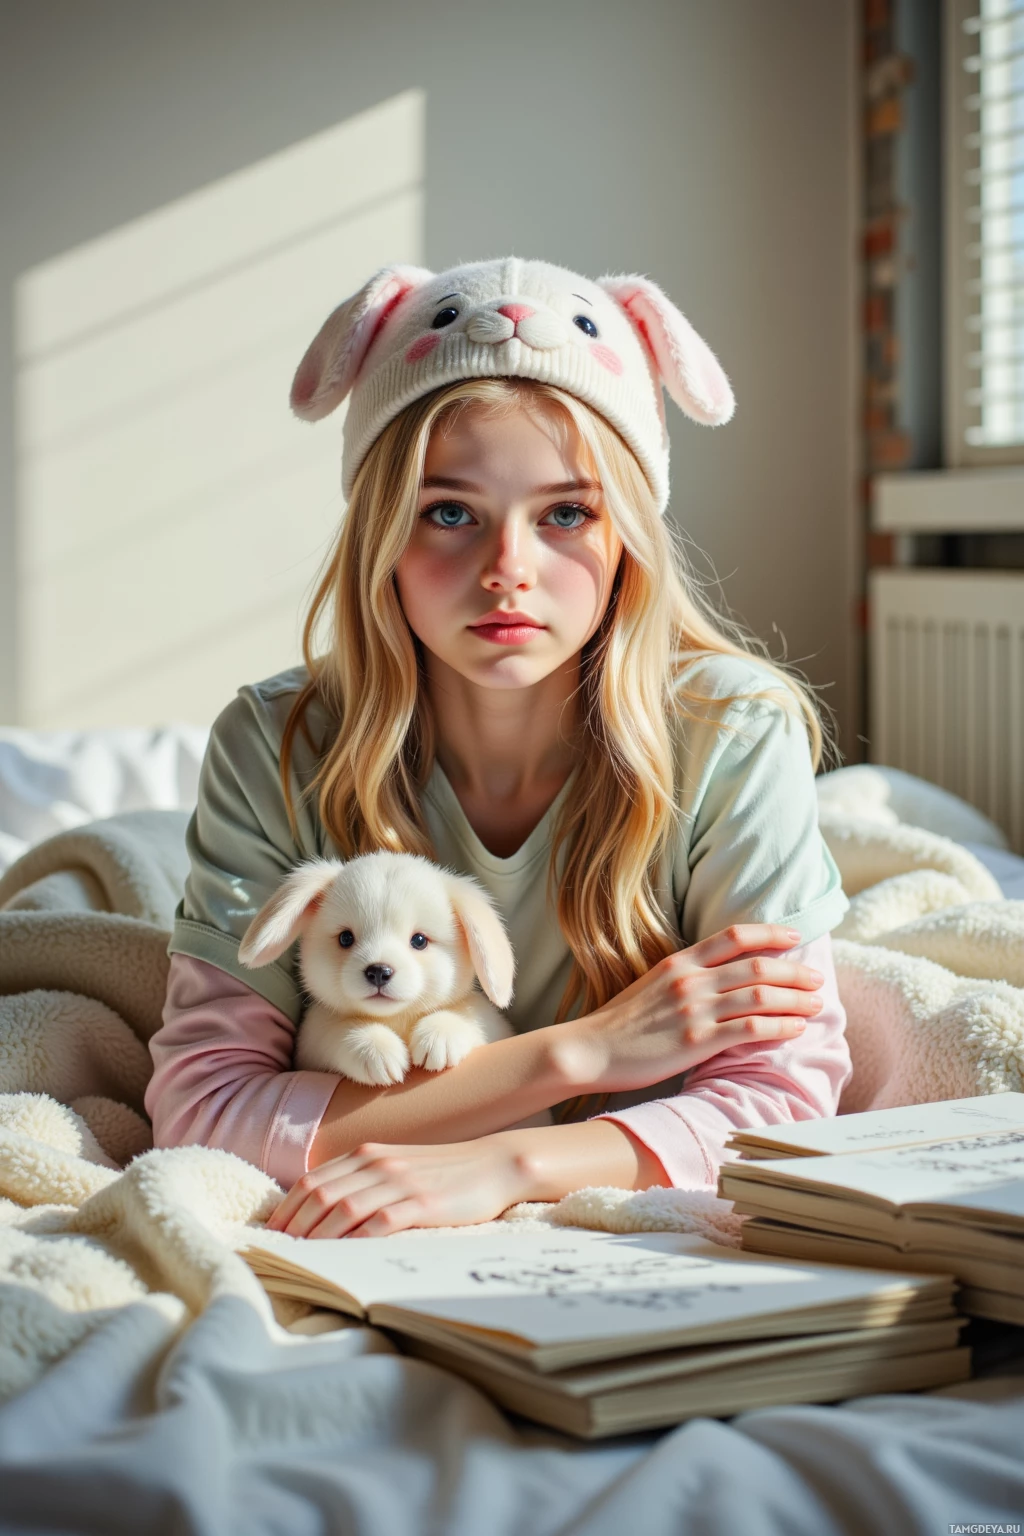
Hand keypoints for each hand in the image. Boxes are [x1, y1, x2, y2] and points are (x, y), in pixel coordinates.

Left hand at [265, 1135, 528, 1238]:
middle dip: (294, 1224)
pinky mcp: (422, 1203)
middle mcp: (378, 1164)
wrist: (493, 1164)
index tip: (272, 1232)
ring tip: (300, 1257)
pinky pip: (379, 1222)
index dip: (287, 1207)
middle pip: (320, 1194)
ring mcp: (399, 1183)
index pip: (312, 1180)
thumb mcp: (397, 1167)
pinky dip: (355, 1239)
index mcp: (368, 1155)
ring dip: (316, 1234)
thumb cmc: (444, 1172)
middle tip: (278, 1250)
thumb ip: (364, 1180)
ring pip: (343, 1207)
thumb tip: (327, 1208)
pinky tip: (342, 1256)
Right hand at [555, 923, 824, 1095]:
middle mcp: (690, 980)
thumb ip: (686, 976)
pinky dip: (779, 1027)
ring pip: (760, 996)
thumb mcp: (652, 984)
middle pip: (756, 966)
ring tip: (816, 1003)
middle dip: (793, 971)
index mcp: (679, 961)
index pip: (734, 936)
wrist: (589, 1050)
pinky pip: (750, 1029)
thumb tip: (721, 977)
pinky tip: (796, 1029)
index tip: (795, 938)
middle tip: (817, 978)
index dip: (770, 934)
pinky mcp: (696, 1042)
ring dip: (795, 998)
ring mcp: (694, 1010)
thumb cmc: (621, 1023)